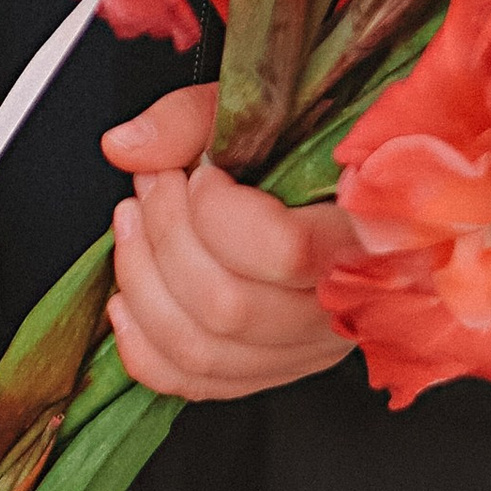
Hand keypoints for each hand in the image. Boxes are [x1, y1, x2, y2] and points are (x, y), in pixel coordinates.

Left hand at [100, 85, 359, 402]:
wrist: (359, 186)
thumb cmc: (322, 142)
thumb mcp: (267, 107)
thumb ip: (194, 119)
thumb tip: (124, 148)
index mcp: (365, 232)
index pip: (283, 252)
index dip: (217, 212)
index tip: (201, 172)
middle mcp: (344, 305)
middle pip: (227, 307)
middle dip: (164, 237)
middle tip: (150, 185)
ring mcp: (310, 346)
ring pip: (203, 350)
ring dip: (142, 282)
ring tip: (132, 223)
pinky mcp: (278, 368)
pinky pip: (197, 384)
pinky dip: (144, 346)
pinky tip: (126, 299)